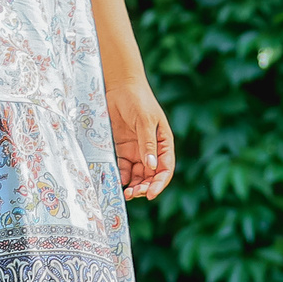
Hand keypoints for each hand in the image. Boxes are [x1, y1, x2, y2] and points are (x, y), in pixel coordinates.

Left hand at [106, 77, 175, 200]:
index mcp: (164, 143)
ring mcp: (137, 150)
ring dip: (134, 185)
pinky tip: (117, 182)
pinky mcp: (122, 148)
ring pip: (138, 174)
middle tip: (134, 194)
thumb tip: (151, 166)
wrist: (120, 86)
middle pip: (151, 175)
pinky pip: (124, 167)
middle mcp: (152, 149)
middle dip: (145, 187)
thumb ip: (147, 144)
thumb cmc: (138, 100)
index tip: (150, 194)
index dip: (159, 183)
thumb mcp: (145, 121)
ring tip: (126, 193)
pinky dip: (122, 176)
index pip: (165, 168)